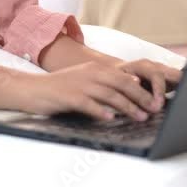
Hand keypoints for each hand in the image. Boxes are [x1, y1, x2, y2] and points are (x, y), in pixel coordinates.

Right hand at [9, 59, 181, 121]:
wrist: (32, 89)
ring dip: (127, 106)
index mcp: (95, 68)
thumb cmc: (59, 88)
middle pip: (121, 84)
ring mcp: (80, 84)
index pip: (124, 76)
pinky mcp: (69, 96)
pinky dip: (101, 111)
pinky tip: (111, 118)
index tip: (155, 99)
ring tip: (140, 116)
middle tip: (153, 109)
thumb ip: (104, 83)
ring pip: (109, 94)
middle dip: (140, 97)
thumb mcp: (84, 79)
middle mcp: (90, 73)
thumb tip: (129, 86)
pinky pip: (89, 104)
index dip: (142, 88)